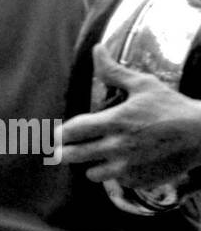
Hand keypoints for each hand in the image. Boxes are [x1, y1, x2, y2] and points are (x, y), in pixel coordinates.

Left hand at [59, 44, 200, 188]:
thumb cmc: (171, 106)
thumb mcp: (144, 85)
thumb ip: (114, 72)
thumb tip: (96, 49)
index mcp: (115, 121)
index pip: (72, 131)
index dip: (61, 134)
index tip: (59, 134)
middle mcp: (117, 146)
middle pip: (72, 156)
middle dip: (63, 153)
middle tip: (61, 151)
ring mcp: (127, 167)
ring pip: (91, 174)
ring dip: (91, 165)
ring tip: (98, 156)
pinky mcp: (137, 181)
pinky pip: (114, 182)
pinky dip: (115, 173)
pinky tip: (125, 162)